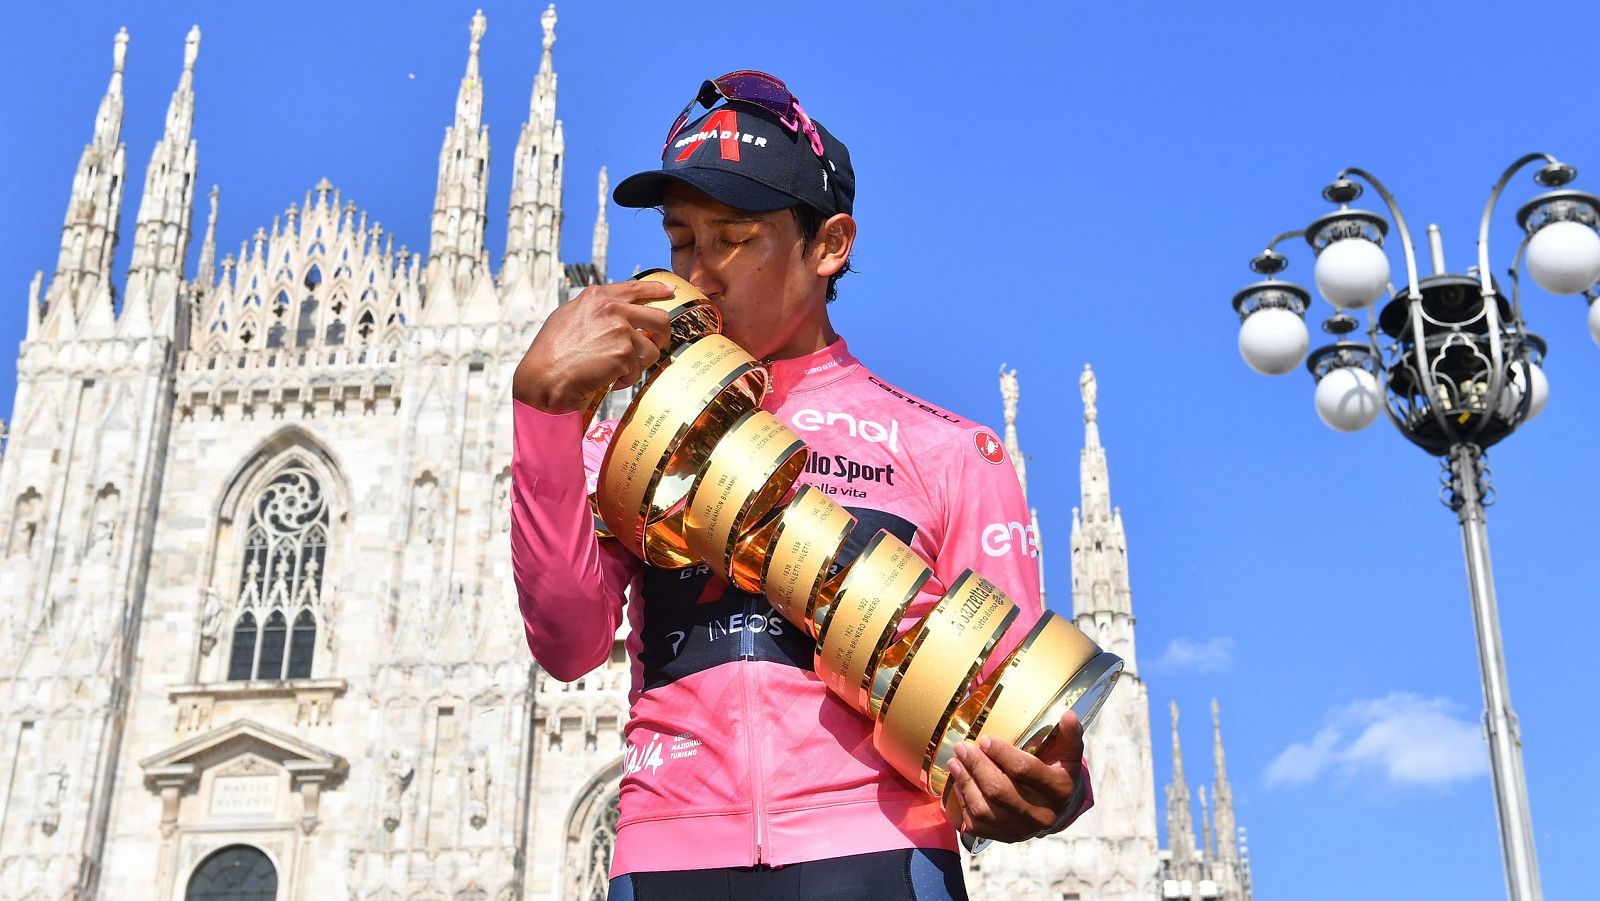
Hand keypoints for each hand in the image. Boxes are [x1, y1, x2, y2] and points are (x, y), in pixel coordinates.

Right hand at [512, 280, 676, 412]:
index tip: (668, 292)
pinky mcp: (624, 353)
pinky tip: (609, 380)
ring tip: (618, 371)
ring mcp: (620, 330)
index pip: (635, 288)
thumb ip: (594, 309)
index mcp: (597, 297)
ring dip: (638, 364)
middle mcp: (611, 309)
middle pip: (659, 317)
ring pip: (651, 349)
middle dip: (663, 335)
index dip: (655, 290)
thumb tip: (616, 310)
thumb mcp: (568, 316)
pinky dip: (626, 379)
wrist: (545, 377)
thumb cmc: (551, 352)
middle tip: (657, 346)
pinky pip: (638, 370)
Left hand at [945, 710, 1084, 842]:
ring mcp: (1024, 830)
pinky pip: (979, 825)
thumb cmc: (1060, 773)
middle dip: (976, 766)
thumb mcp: (1070, 754)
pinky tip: (959, 785)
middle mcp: (1043, 814)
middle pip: (999, 790)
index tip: (984, 739)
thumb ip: (1070, 734)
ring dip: (965, 783)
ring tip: (955, 762)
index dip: (1001, 753)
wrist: (1061, 810)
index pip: (1025, 769)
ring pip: (985, 809)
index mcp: (1060, 789)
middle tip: (961, 748)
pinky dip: (964, 804)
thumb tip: (1068, 715)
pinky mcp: (1008, 838)